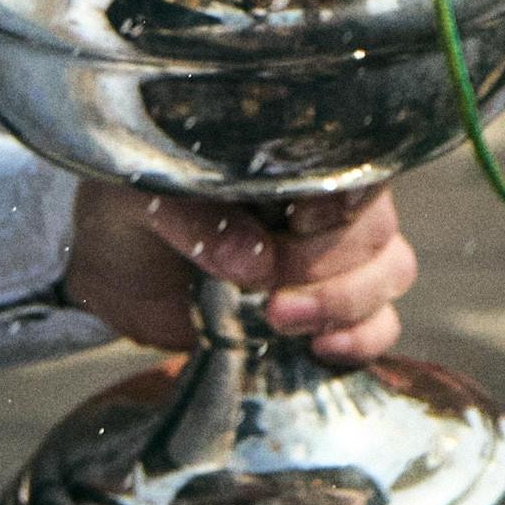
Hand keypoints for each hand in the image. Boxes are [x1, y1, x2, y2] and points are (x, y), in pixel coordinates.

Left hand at [62, 185, 417, 364]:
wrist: (113, 276)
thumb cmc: (128, 214)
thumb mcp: (140, 198)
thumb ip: (192, 215)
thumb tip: (253, 260)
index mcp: (287, 155)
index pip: (353, 165)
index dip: (340, 200)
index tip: (297, 222)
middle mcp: (324, 199)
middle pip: (376, 227)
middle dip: (330, 268)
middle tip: (269, 294)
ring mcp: (334, 256)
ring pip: (390, 271)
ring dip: (345, 303)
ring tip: (277, 320)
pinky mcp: (327, 313)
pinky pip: (380, 324)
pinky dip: (363, 339)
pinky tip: (320, 349)